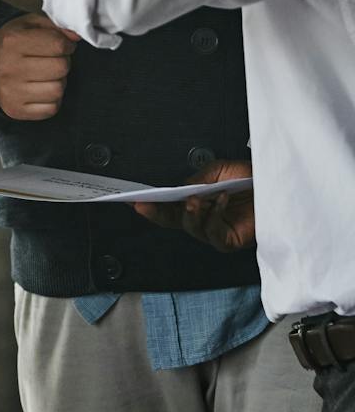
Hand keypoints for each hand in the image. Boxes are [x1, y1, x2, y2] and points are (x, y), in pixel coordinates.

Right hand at [0, 13, 76, 120]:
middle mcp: (9, 67)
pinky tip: (41, 90)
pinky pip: (51, 108)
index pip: (58, 44)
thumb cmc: (13, 44)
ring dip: (58, 82)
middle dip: (62, 62)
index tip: (62, 45)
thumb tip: (75, 37)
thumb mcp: (30, 25)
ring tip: (46, 75)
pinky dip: (51, 100)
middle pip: (61, 67)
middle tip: (53, 60)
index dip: (67, 44)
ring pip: (58, 89)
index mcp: (12, 41)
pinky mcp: (16, 110)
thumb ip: (55, 26)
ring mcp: (11, 91)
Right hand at [133, 158, 254, 251]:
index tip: (135, 200)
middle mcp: (204, 218)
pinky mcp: (230, 241)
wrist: (276, 185)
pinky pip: (214, 233)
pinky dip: (215, 215)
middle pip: (174, 221)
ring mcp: (216, 231)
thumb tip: (180, 189)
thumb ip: (198, 179)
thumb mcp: (219, 170)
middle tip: (145, 205)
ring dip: (191, 213)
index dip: (152, 205)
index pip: (170, 207)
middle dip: (157, 213)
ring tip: (195, 199)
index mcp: (198, 202)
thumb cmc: (251, 178)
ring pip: (192, 228)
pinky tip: (221, 200)